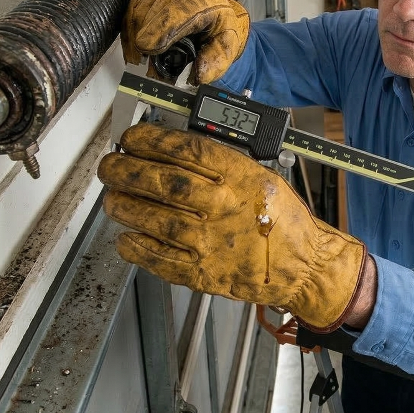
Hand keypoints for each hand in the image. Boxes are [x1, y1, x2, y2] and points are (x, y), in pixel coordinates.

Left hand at [97, 124, 367, 332]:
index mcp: (242, 178)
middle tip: (110, 166)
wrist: (303, 267)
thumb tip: (172, 149)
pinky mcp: (204, 274)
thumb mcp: (261, 176)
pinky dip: (138, 248)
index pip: (188, 151)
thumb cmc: (283, 221)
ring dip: (127, 206)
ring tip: (112, 198)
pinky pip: (161, 259)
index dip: (152, 140)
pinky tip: (126, 237)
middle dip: (128, 171)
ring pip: (157, 219)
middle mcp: (225, 208)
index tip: (131, 138)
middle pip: (166, 183)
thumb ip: (222, 163)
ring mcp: (212, 243)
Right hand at [121, 0, 249, 84]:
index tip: (148, 47)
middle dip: (147, 33)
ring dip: (135, 31)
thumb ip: (215, 61)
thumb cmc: (219, 29)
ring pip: (143, 3)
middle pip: (159, 6)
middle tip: (140, 58)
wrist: (216, 12)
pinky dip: (129, 25)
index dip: (162, 28)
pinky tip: (131, 44)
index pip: (183, 9)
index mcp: (208, 0)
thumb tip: (199, 75)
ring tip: (135, 56)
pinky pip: (134, 3)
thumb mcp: (227, 47)